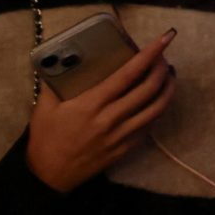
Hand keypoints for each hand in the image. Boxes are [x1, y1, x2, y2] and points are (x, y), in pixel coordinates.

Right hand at [26, 29, 176, 193]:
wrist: (48, 176)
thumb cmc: (46, 138)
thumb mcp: (45, 107)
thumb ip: (56, 80)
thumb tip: (66, 57)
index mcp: (91, 104)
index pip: (128, 74)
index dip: (150, 54)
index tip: (165, 38)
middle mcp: (110, 119)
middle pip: (148, 88)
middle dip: (162, 68)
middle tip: (164, 56)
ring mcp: (121, 136)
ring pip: (156, 108)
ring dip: (168, 88)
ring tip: (169, 74)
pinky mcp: (125, 149)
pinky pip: (149, 126)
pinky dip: (159, 109)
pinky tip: (159, 100)